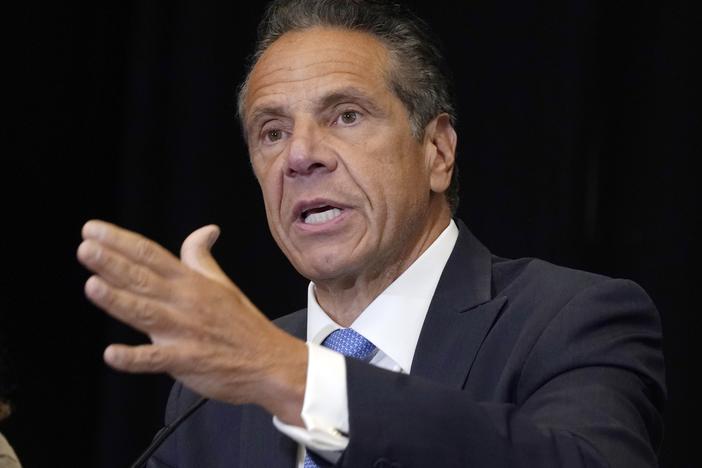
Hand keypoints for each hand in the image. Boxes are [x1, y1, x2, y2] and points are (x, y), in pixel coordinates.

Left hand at [77, 220, 305, 423]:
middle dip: (113, 263)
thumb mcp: (222, 284)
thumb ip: (202, 258)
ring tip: (92, 285)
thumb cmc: (243, 324)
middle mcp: (186, 302)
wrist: (270, 362)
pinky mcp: (187, 361)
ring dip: (119, 300)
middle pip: (144, 279)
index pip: (151, 255)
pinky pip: (157, 359)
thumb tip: (206, 230)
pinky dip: (135, 358)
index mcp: (192, 282)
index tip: (93, 230)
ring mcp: (186, 332)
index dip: (121, 241)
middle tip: (85, 248)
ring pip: (146, 313)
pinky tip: (112, 354)